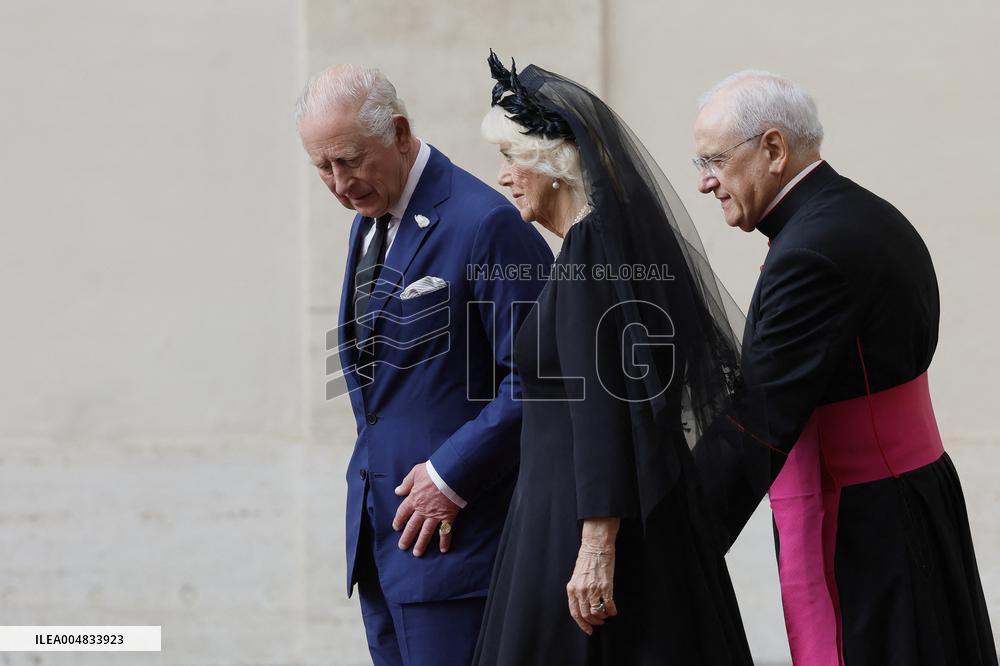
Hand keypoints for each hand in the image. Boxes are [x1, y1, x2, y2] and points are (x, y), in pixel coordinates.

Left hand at [392, 463, 460, 555]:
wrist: (451, 474)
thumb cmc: (434, 471)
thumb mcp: (416, 472)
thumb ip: (407, 483)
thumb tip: (398, 491)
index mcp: (414, 499)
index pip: (403, 513)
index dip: (398, 520)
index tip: (396, 528)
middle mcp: (422, 510)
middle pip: (412, 526)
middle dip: (407, 537)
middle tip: (402, 547)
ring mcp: (435, 516)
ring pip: (426, 533)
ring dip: (421, 544)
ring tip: (417, 553)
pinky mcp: (447, 517)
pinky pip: (445, 532)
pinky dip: (445, 541)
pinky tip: (443, 550)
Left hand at [566, 518, 619, 634]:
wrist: (596, 547)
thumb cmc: (586, 560)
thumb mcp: (576, 577)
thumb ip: (578, 591)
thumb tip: (583, 606)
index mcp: (572, 589)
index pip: (575, 612)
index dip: (582, 624)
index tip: (588, 630)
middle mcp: (581, 591)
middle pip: (586, 615)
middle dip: (594, 622)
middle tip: (599, 622)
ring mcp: (593, 589)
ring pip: (597, 612)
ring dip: (602, 616)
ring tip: (605, 614)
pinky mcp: (605, 587)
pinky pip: (609, 605)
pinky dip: (611, 611)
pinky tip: (613, 610)